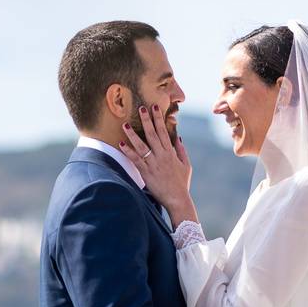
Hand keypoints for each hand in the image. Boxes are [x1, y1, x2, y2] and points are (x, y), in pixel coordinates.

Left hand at [120, 105, 197, 224]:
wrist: (178, 199)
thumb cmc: (182, 183)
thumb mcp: (186, 165)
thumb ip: (181, 150)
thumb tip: (178, 137)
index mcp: (171, 152)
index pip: (164, 131)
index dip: (158, 118)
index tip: (154, 107)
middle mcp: (162, 156)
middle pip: (152, 134)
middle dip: (146, 120)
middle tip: (140, 107)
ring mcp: (153, 164)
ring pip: (141, 146)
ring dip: (133, 135)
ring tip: (125, 125)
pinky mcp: (146, 173)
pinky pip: (136, 160)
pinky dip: (128, 152)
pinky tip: (121, 144)